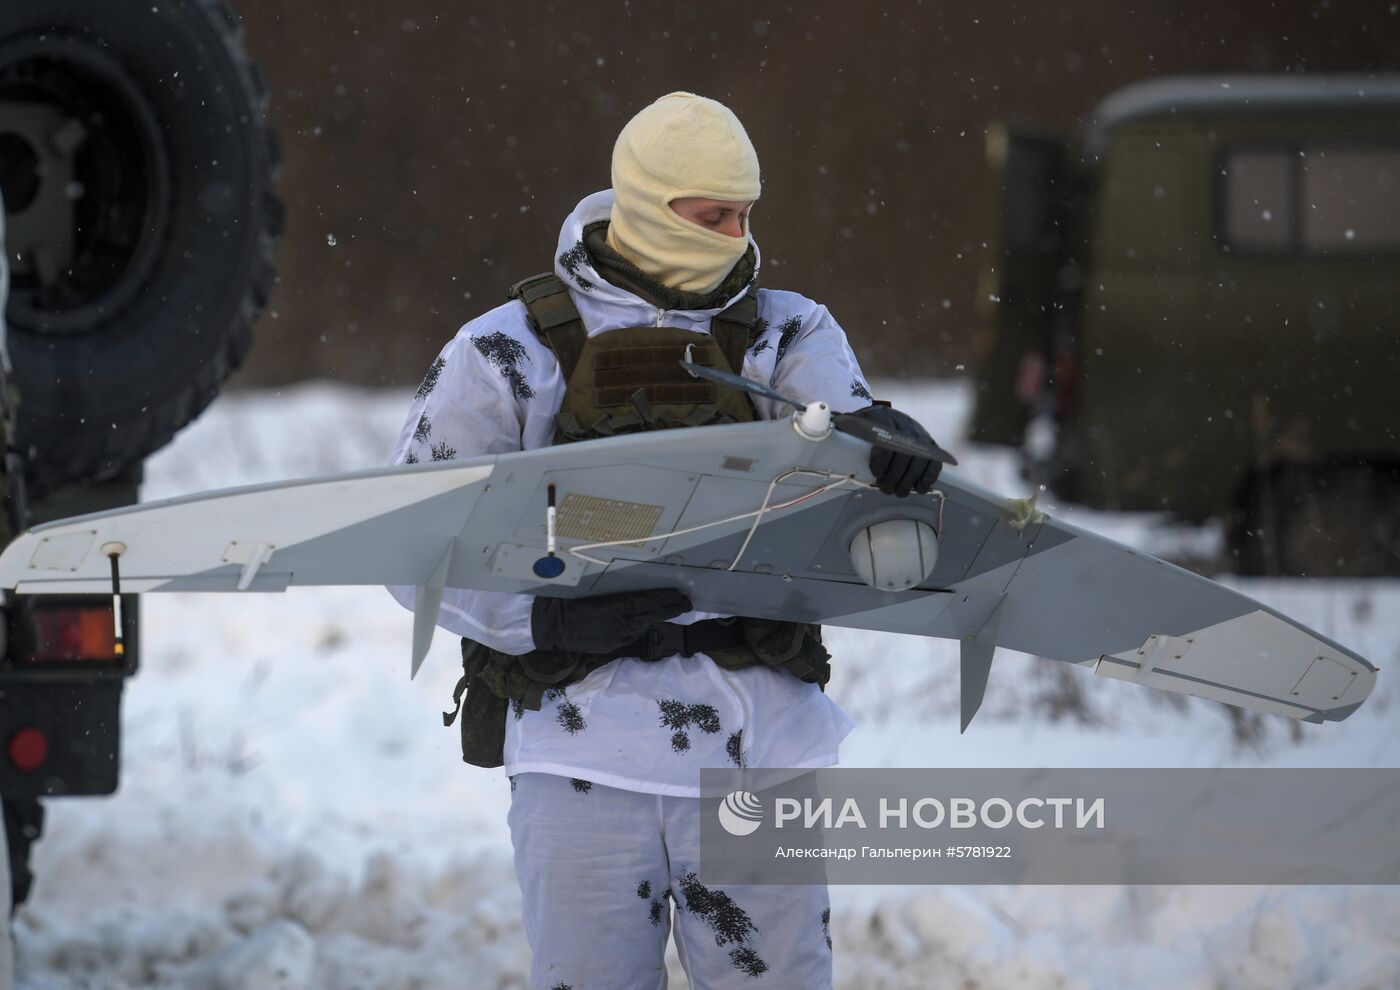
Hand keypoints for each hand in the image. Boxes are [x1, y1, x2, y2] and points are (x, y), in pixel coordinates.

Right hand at [531, 589, 691, 653]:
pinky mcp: (613, 645)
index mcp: (618, 606)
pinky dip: (642, 626)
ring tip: (672, 609)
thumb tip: (636, 591)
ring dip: (658, 617)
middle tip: (687, 602)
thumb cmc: (568, 602)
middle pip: (653, 614)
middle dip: (672, 608)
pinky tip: (647, 621)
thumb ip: (617, 594)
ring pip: (645, 625)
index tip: (681, 594)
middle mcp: (622, 623)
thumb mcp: (593, 591)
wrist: (550, 626)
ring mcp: (619, 636)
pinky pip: (633, 634)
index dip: (667, 598)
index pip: (650, 601)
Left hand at [850, 404, 942, 496]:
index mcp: (880, 415)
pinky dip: (928, 476)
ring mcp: (918, 432)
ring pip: (920, 457)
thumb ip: (843, 431)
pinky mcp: (929, 443)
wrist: (880, 418)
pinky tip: (919, 487)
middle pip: (904, 450)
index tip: (876, 473)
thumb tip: (828, 430)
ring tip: (899, 491)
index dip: (882, 457)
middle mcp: (902, 421)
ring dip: (910, 479)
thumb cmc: (863, 426)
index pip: (885, 434)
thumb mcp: (851, 425)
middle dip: (895, 475)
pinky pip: (934, 459)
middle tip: (886, 488)